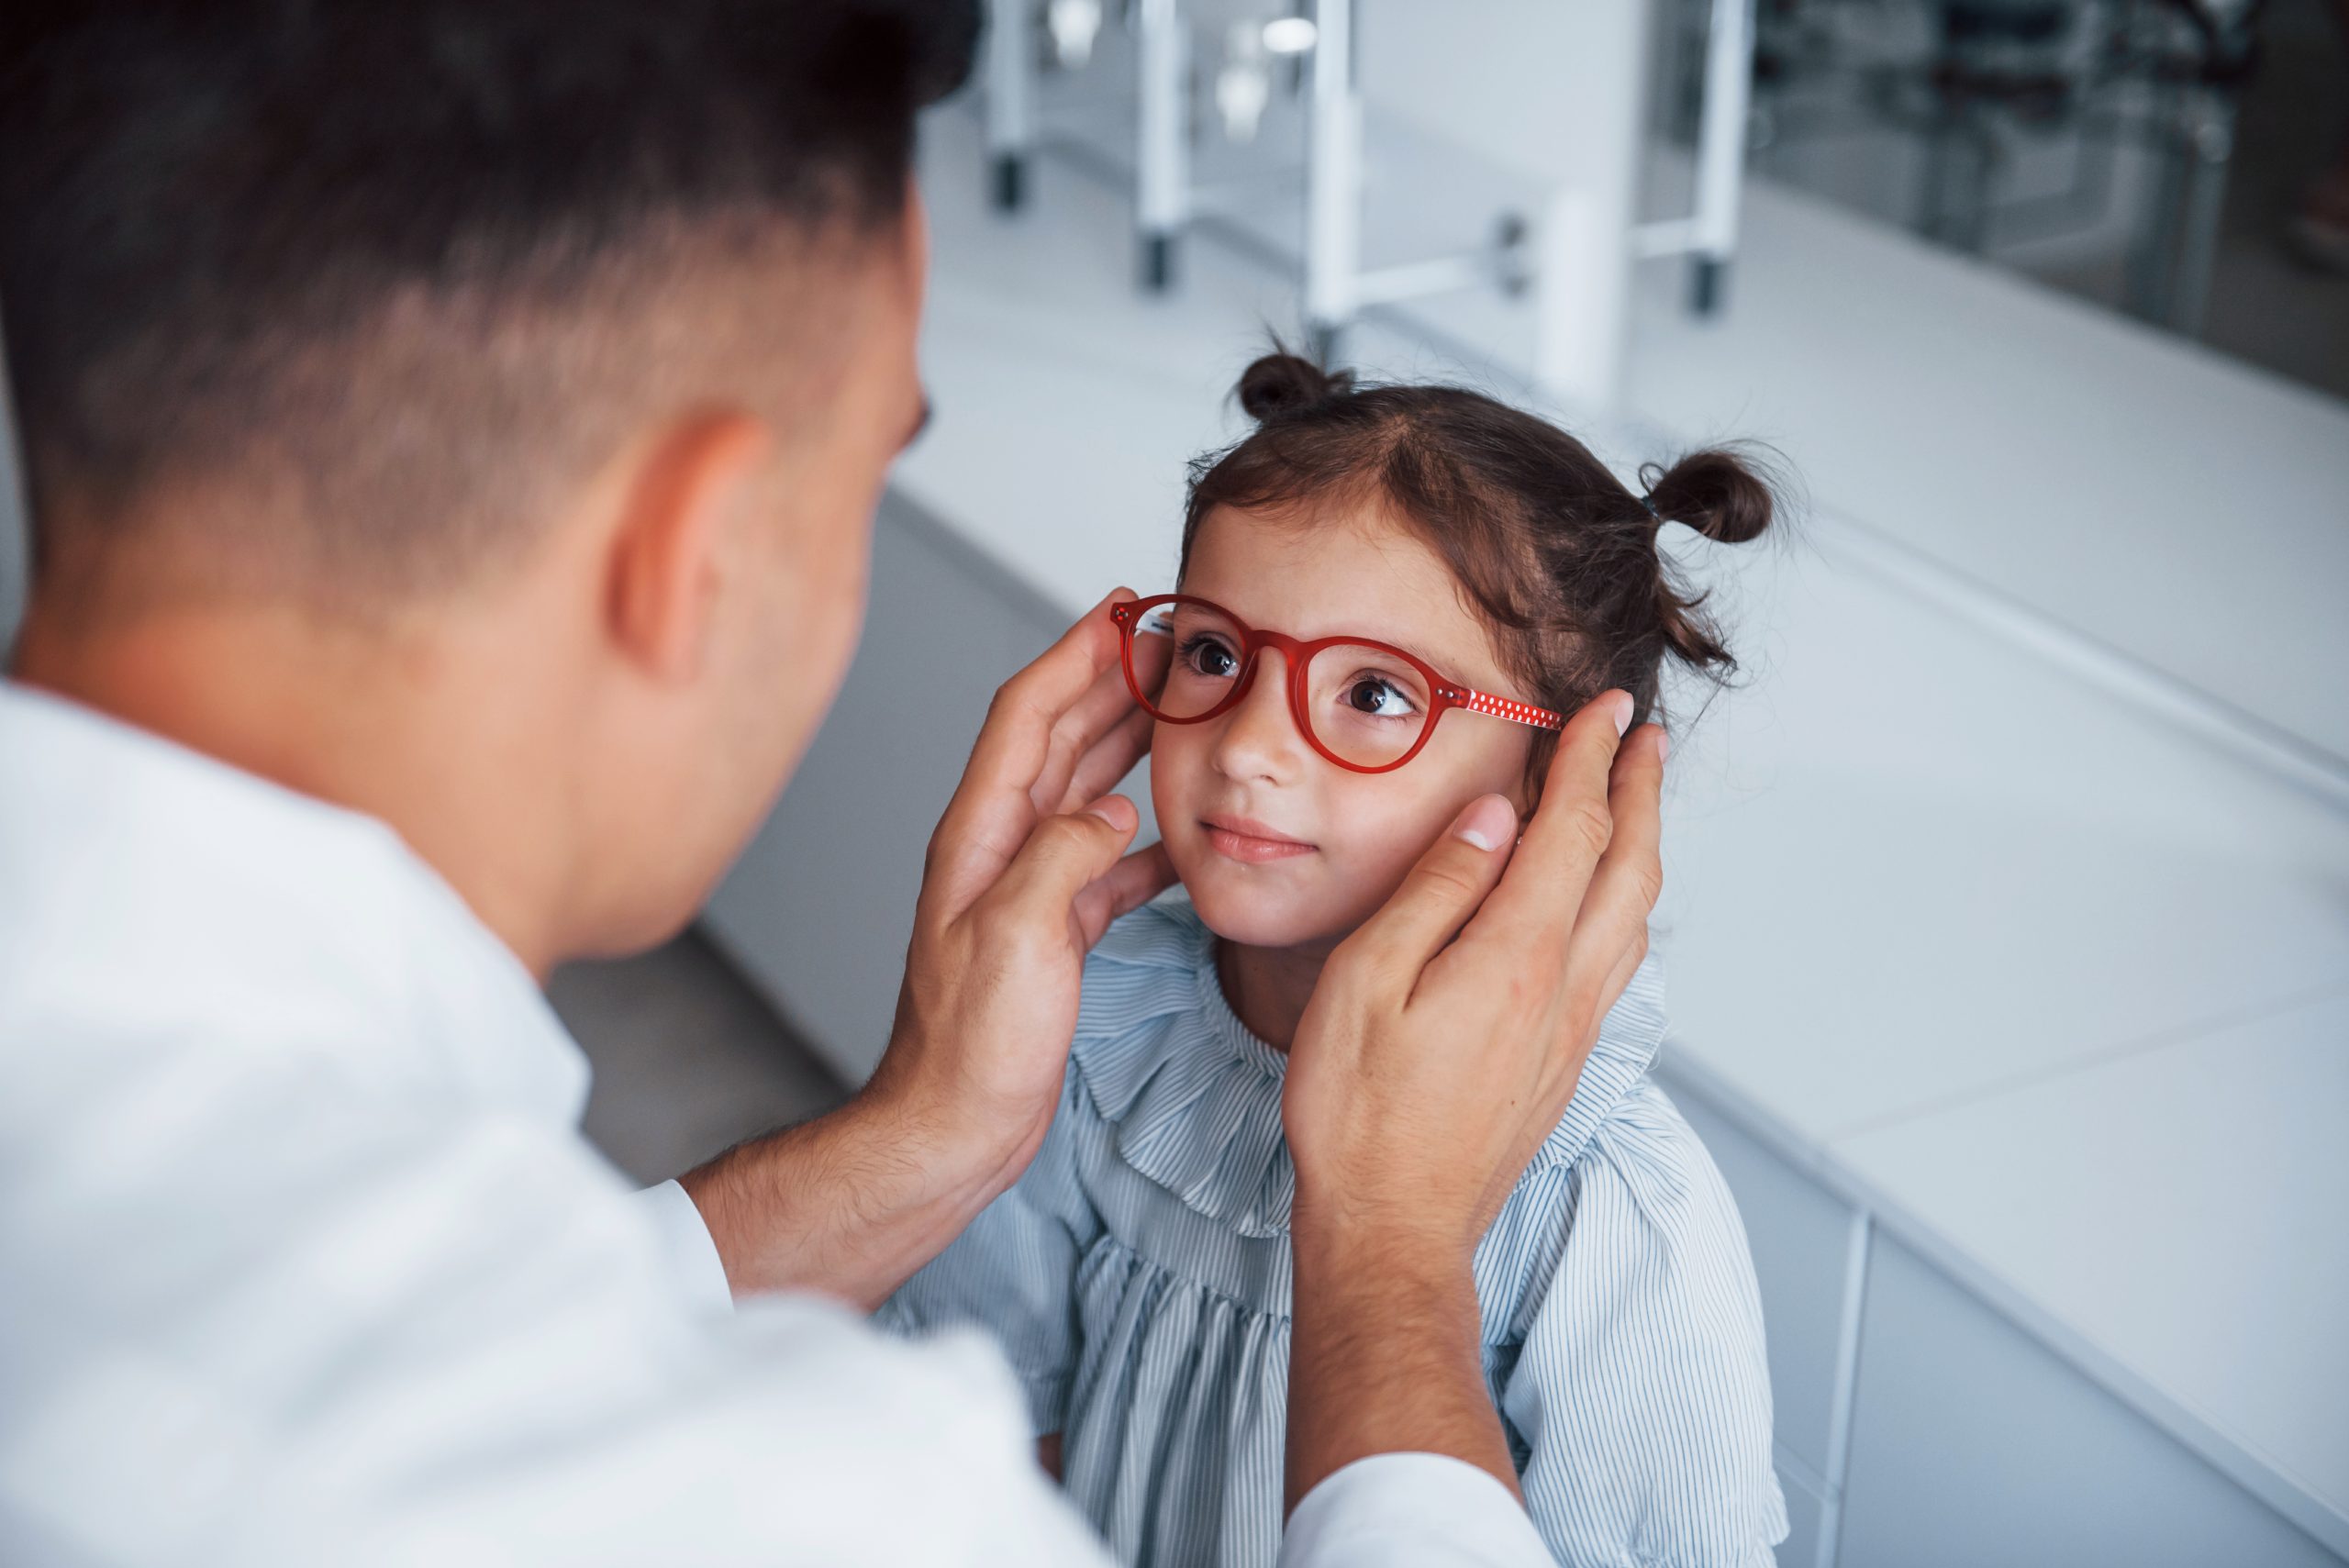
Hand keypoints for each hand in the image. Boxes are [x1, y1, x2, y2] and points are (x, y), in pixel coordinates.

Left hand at [866, 586, 1176, 1177]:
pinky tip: (1184, 830)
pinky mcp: (1052, 930)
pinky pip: (1106, 861)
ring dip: (1130, 744)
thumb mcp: (1019, 937)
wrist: (952, 1128)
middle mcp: (998, 849)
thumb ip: (1066, 856)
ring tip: (1184, 709)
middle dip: (1112, 681)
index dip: (1074, 653)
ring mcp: (1025, 888)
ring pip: (1085, 791)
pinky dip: (1146, 835)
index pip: (1027, 715)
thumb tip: (1115, 810)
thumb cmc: (971, 1046)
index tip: (1124, 610)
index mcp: (980, 835)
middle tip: (1173, 644)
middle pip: (1060, 738)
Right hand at [1285, 689, 1663, 1241]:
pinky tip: (1607, 907)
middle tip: (1646, 738)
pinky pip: (1617, 963)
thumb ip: (1435, 890)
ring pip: (1634, 918)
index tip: (1605, 710)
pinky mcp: (1563, 1067)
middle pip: (1630, 868)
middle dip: (1642, 792)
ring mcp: (1571, 1034)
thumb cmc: (1358, 1114)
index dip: (1592, 761)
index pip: (1573, 831)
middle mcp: (1564, 990)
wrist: (1392, 1230)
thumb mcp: (1365, 982)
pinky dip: (1625, 906)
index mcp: (1515, 956)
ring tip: (1636, 803)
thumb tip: (1492, 818)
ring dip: (1643, 847)